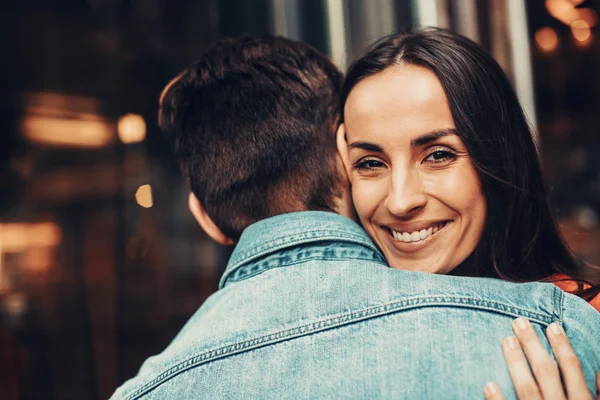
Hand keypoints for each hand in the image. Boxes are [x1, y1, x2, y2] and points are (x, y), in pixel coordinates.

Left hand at [483, 318, 599, 399]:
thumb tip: (599, 373)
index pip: (572, 368)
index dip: (562, 346)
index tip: (552, 325)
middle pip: (546, 372)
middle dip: (533, 345)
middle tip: (519, 322)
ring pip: (527, 389)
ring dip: (516, 364)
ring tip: (506, 340)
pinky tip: (489, 385)